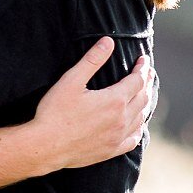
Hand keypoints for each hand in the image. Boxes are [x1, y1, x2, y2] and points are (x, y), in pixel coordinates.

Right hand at [28, 38, 155, 171]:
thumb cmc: (56, 112)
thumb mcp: (72, 80)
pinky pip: (133, 140)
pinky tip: (137, 125)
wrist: (46, 146)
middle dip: (146, 82)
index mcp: (115, 100)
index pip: (137, 81)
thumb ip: (92, 60)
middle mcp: (121, 120)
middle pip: (143, 98)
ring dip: (145, 103)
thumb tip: (108, 41)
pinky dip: (138, 129)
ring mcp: (117, 137)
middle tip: (147, 73)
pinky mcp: (111, 151)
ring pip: (140, 118)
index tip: (142, 60)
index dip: (142, 68)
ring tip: (144, 94)